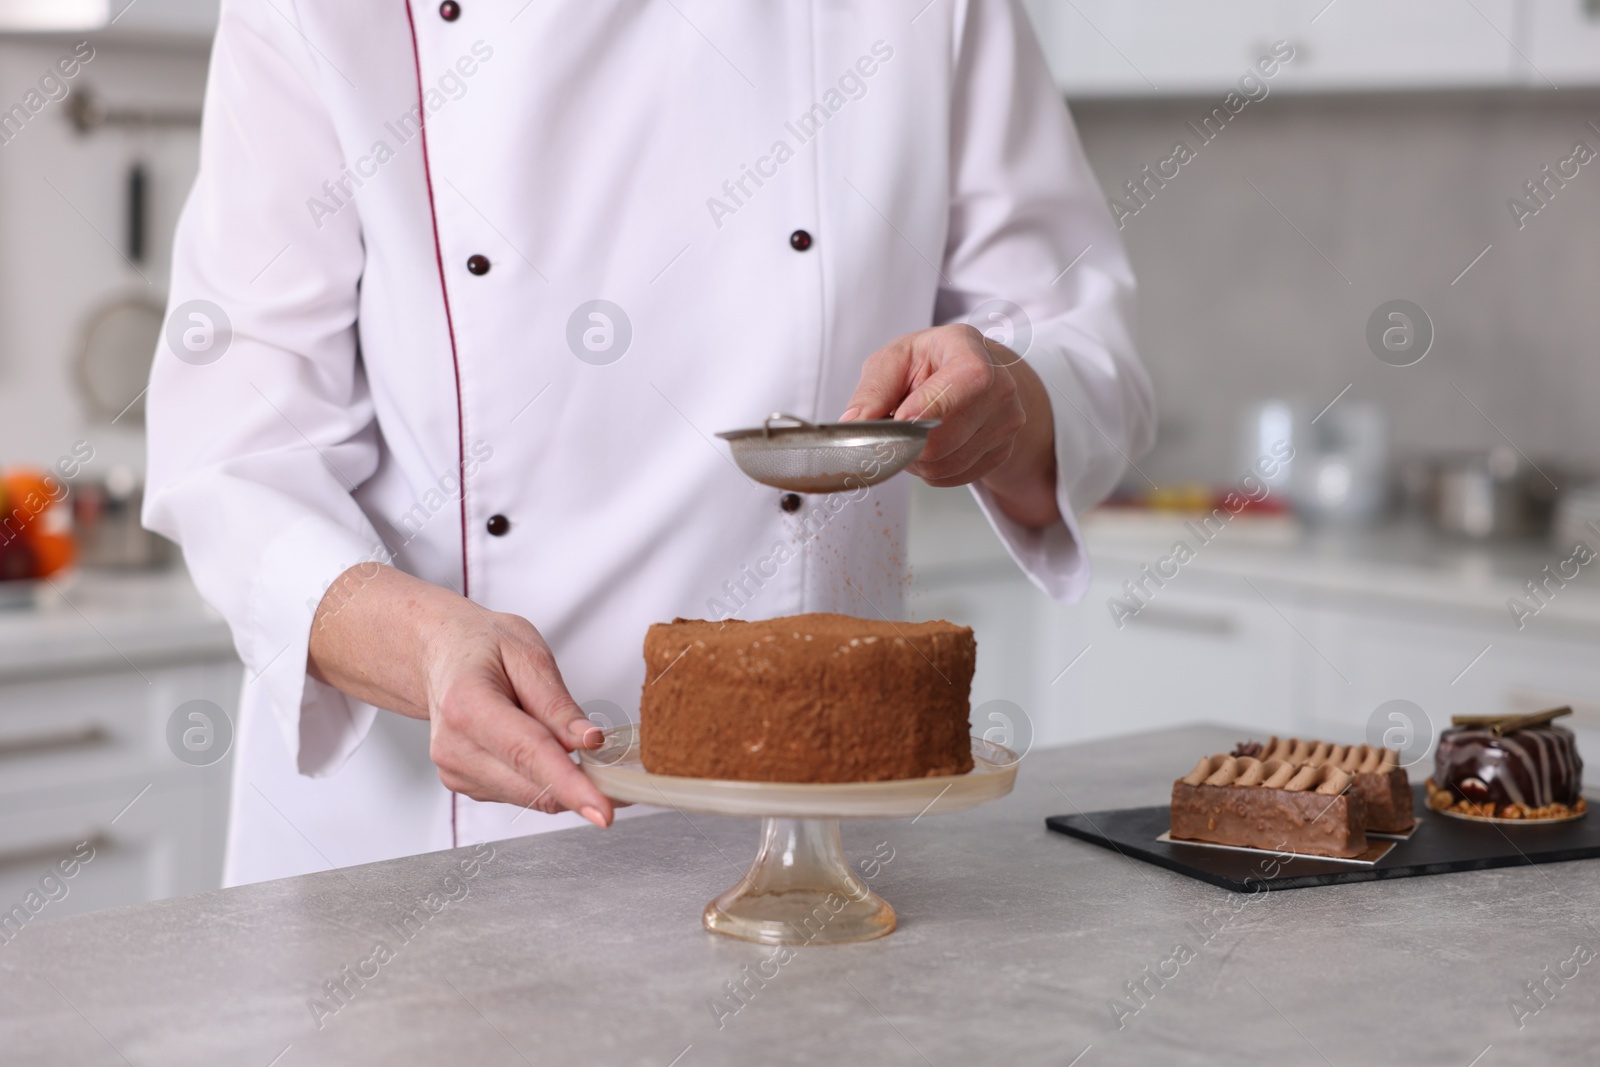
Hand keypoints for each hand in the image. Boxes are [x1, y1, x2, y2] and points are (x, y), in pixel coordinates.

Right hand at [308, 565, 615, 826]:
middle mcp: (454, 746)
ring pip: (530, 796)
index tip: (604, 811)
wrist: (441, 654)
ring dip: (562, 783)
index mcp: (467, 705)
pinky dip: (542, 780)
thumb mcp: (528, 654)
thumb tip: (589, 742)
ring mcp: (454, 770)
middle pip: (532, 784)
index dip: (571, 786)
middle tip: (620, 774)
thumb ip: (558, 703)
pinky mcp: (463, 784)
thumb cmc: (482, 646)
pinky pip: (519, 794)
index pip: (528, 754)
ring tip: (568, 741)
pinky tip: (539, 748)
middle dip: (582, 786)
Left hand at [841, 324, 1059, 528]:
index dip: (927, 408)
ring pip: (944, 464)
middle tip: (895, 426)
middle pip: (943, 439)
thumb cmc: (930, 363)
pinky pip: (953, 477)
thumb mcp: (894, 360)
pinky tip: (931, 445)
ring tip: (912, 433)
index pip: (962, 384)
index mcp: (971, 352)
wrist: (972, 375)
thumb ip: (873, 390)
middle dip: (906, 441)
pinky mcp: (1002, 452)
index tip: (899, 419)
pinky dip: (932, 469)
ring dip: (916, 458)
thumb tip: (854, 424)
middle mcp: (1000, 388)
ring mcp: (1007, 424)